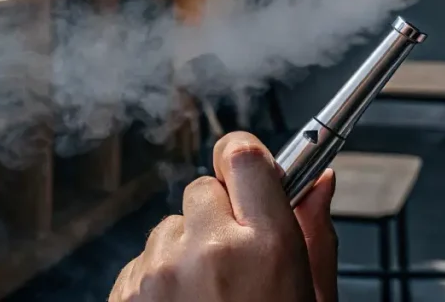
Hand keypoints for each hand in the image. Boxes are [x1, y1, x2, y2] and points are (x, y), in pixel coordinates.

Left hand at [109, 131, 337, 301]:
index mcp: (267, 248)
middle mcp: (208, 250)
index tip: (250, 172)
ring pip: (168, 229)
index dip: (247, 162)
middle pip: (202, 190)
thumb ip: (314, 237)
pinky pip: (141, 263)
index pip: (244, 156)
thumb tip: (319, 183)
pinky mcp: (126, 296)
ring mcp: (160, 273)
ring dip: (185, 252)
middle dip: (219, 216)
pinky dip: (158, 282)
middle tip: (237, 263)